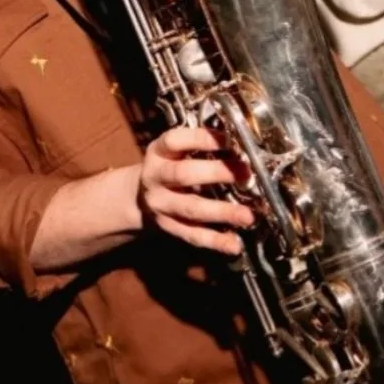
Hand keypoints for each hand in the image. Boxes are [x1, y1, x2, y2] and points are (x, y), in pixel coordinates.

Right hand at [139, 126, 252, 255]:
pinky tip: (234, 244)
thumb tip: (243, 144)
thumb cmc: (169, 165)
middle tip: (245, 174)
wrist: (137, 196)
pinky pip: (192, 235)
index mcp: (159, 152)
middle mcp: (155, 177)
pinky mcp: (168, 226)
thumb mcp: (175, 150)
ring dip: (221, 212)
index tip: (229, 139)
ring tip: (247, 216)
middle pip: (183, 174)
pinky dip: (215, 241)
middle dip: (217, 173)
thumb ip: (200, 145)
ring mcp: (161, 204)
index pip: (175, 141)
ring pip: (190, 209)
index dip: (202, 139)